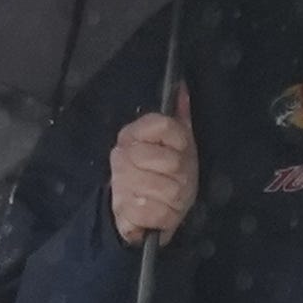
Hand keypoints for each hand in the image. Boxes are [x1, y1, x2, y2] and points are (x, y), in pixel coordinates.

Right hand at [107, 92, 197, 242]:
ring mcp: (121, 182)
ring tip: (167, 198)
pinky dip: (164, 216)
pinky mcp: (122, 210)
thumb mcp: (177, 144)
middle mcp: (124, 155)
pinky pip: (158, 213)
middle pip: (170, 162)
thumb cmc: (164, 175)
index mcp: (134, 134)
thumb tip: (182, 86)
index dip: (178, 141)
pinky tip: (157, 212)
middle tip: (173, 180)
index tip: (177, 151)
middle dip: (181, 176)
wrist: (137, 212)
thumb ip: (179, 116)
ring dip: (175, 199)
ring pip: (168, 190)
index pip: (163, 125)